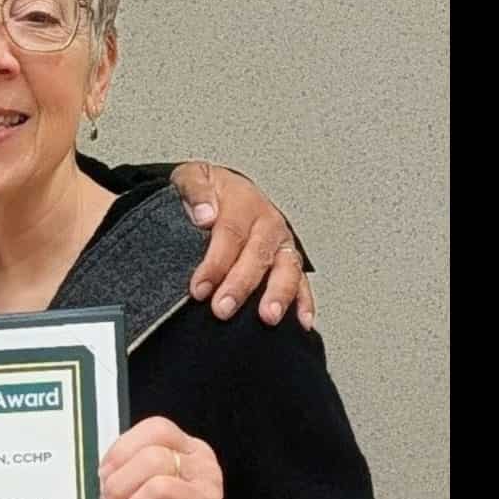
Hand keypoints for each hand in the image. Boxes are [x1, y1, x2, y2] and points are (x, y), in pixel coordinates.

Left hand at [98, 416, 223, 498]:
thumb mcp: (146, 490)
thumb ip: (130, 472)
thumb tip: (99, 475)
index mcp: (189, 451)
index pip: (157, 430)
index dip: (123, 449)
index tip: (103, 475)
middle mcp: (203, 470)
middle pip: (153, 459)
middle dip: (118, 486)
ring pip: (157, 490)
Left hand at [170, 161, 314, 328]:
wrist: (227, 189)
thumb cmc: (210, 190)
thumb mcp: (193, 177)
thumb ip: (195, 191)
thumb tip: (204, 214)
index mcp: (244, 202)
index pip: (230, 234)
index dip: (215, 263)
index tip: (199, 287)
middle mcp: (268, 223)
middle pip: (258, 255)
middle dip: (241, 285)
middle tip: (223, 308)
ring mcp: (282, 243)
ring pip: (287, 269)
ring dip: (278, 294)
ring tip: (268, 316)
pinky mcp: (289, 260)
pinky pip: (302, 282)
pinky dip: (305, 302)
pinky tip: (302, 321)